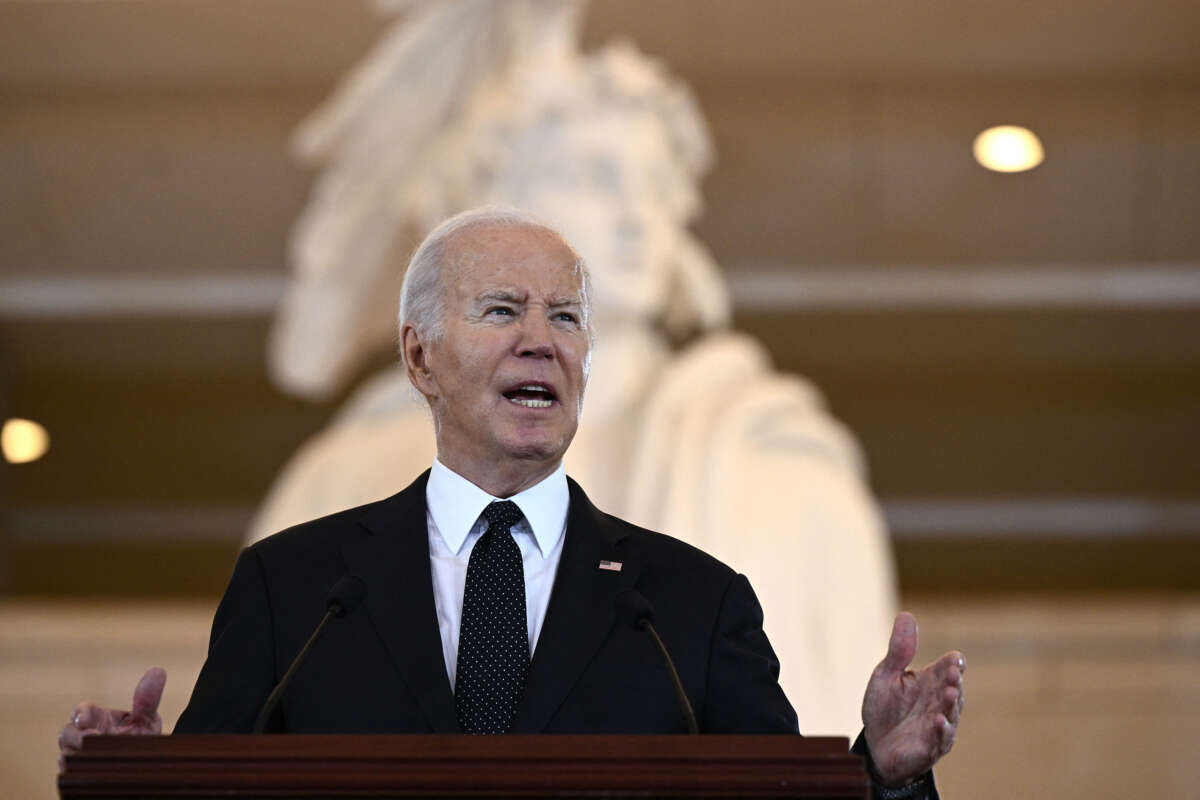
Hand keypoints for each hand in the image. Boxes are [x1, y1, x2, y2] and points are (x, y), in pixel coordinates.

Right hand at [58, 667, 166, 772]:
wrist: (145, 768)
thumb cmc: (141, 739)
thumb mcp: (146, 720)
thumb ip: (147, 700)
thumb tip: (158, 671)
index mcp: (98, 718)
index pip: (80, 711)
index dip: (79, 713)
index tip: (84, 719)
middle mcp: (84, 737)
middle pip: (66, 734)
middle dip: (77, 736)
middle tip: (93, 738)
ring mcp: (80, 757)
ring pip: (66, 755)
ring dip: (77, 755)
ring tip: (95, 756)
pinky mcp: (79, 775)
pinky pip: (69, 776)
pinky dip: (76, 774)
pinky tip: (90, 773)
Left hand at [861, 613, 963, 786]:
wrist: (875, 745)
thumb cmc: (884, 708)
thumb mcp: (886, 675)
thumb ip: (899, 649)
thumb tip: (906, 615)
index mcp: (930, 681)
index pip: (948, 668)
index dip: (953, 663)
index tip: (955, 659)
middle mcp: (938, 701)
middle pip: (953, 688)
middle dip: (954, 681)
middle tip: (954, 672)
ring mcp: (937, 725)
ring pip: (951, 713)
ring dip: (952, 703)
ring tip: (950, 693)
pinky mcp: (930, 747)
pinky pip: (941, 739)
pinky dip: (942, 730)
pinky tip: (940, 721)